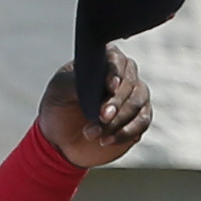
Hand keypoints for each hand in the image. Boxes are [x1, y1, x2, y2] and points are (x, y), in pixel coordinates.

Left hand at [37, 44, 151, 167]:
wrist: (61, 139)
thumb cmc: (59, 107)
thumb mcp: (59, 90)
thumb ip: (77, 81)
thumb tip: (100, 81)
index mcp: (103, 61)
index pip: (116, 60)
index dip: (115, 73)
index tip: (109, 87)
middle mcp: (123, 75)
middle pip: (130, 83)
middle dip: (115, 102)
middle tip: (101, 117)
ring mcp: (133, 96)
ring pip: (137, 103)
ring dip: (117, 121)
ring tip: (92, 133)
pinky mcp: (138, 118)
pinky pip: (142, 122)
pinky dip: (125, 132)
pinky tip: (106, 140)